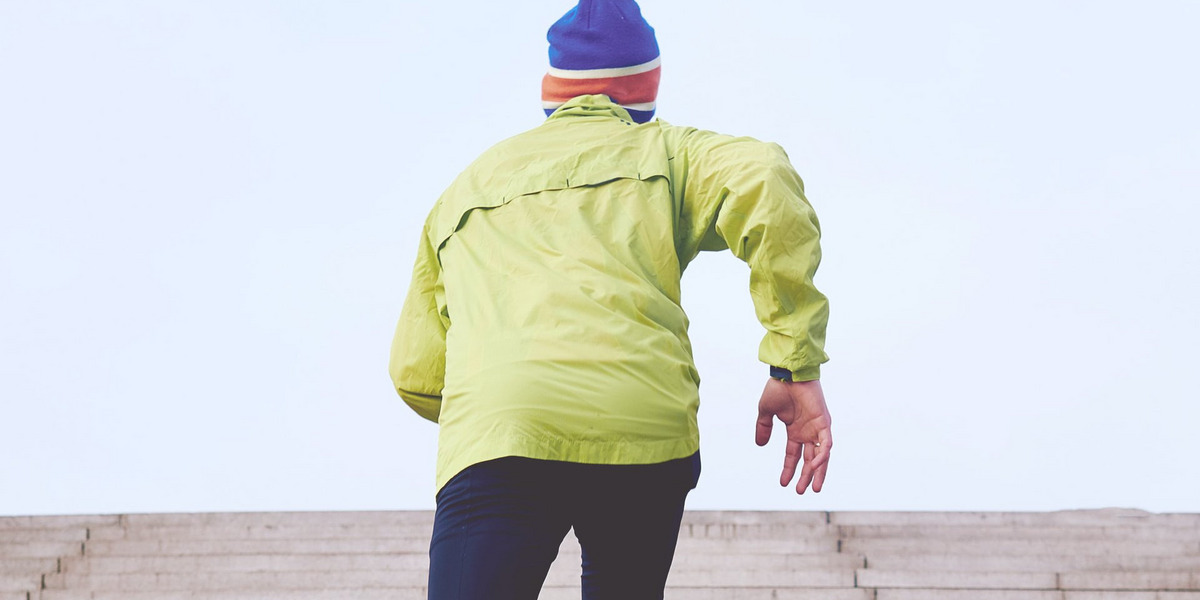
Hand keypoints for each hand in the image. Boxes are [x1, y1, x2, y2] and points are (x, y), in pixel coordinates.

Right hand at [755, 378, 831, 493]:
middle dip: (805, 476)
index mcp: (795, 430)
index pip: (793, 454)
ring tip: (814, 488)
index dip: (789, 469)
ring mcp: (817, 428)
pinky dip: (823, 456)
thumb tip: (760, 445)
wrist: (788, 373)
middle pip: (809, 459)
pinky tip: (815, 467)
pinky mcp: (824, 422)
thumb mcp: (766, 412)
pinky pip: (826, 444)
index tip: (783, 483)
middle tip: (800, 491)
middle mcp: (808, 431)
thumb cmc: (778, 388)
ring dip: (818, 472)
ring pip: (821, 456)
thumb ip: (763, 428)